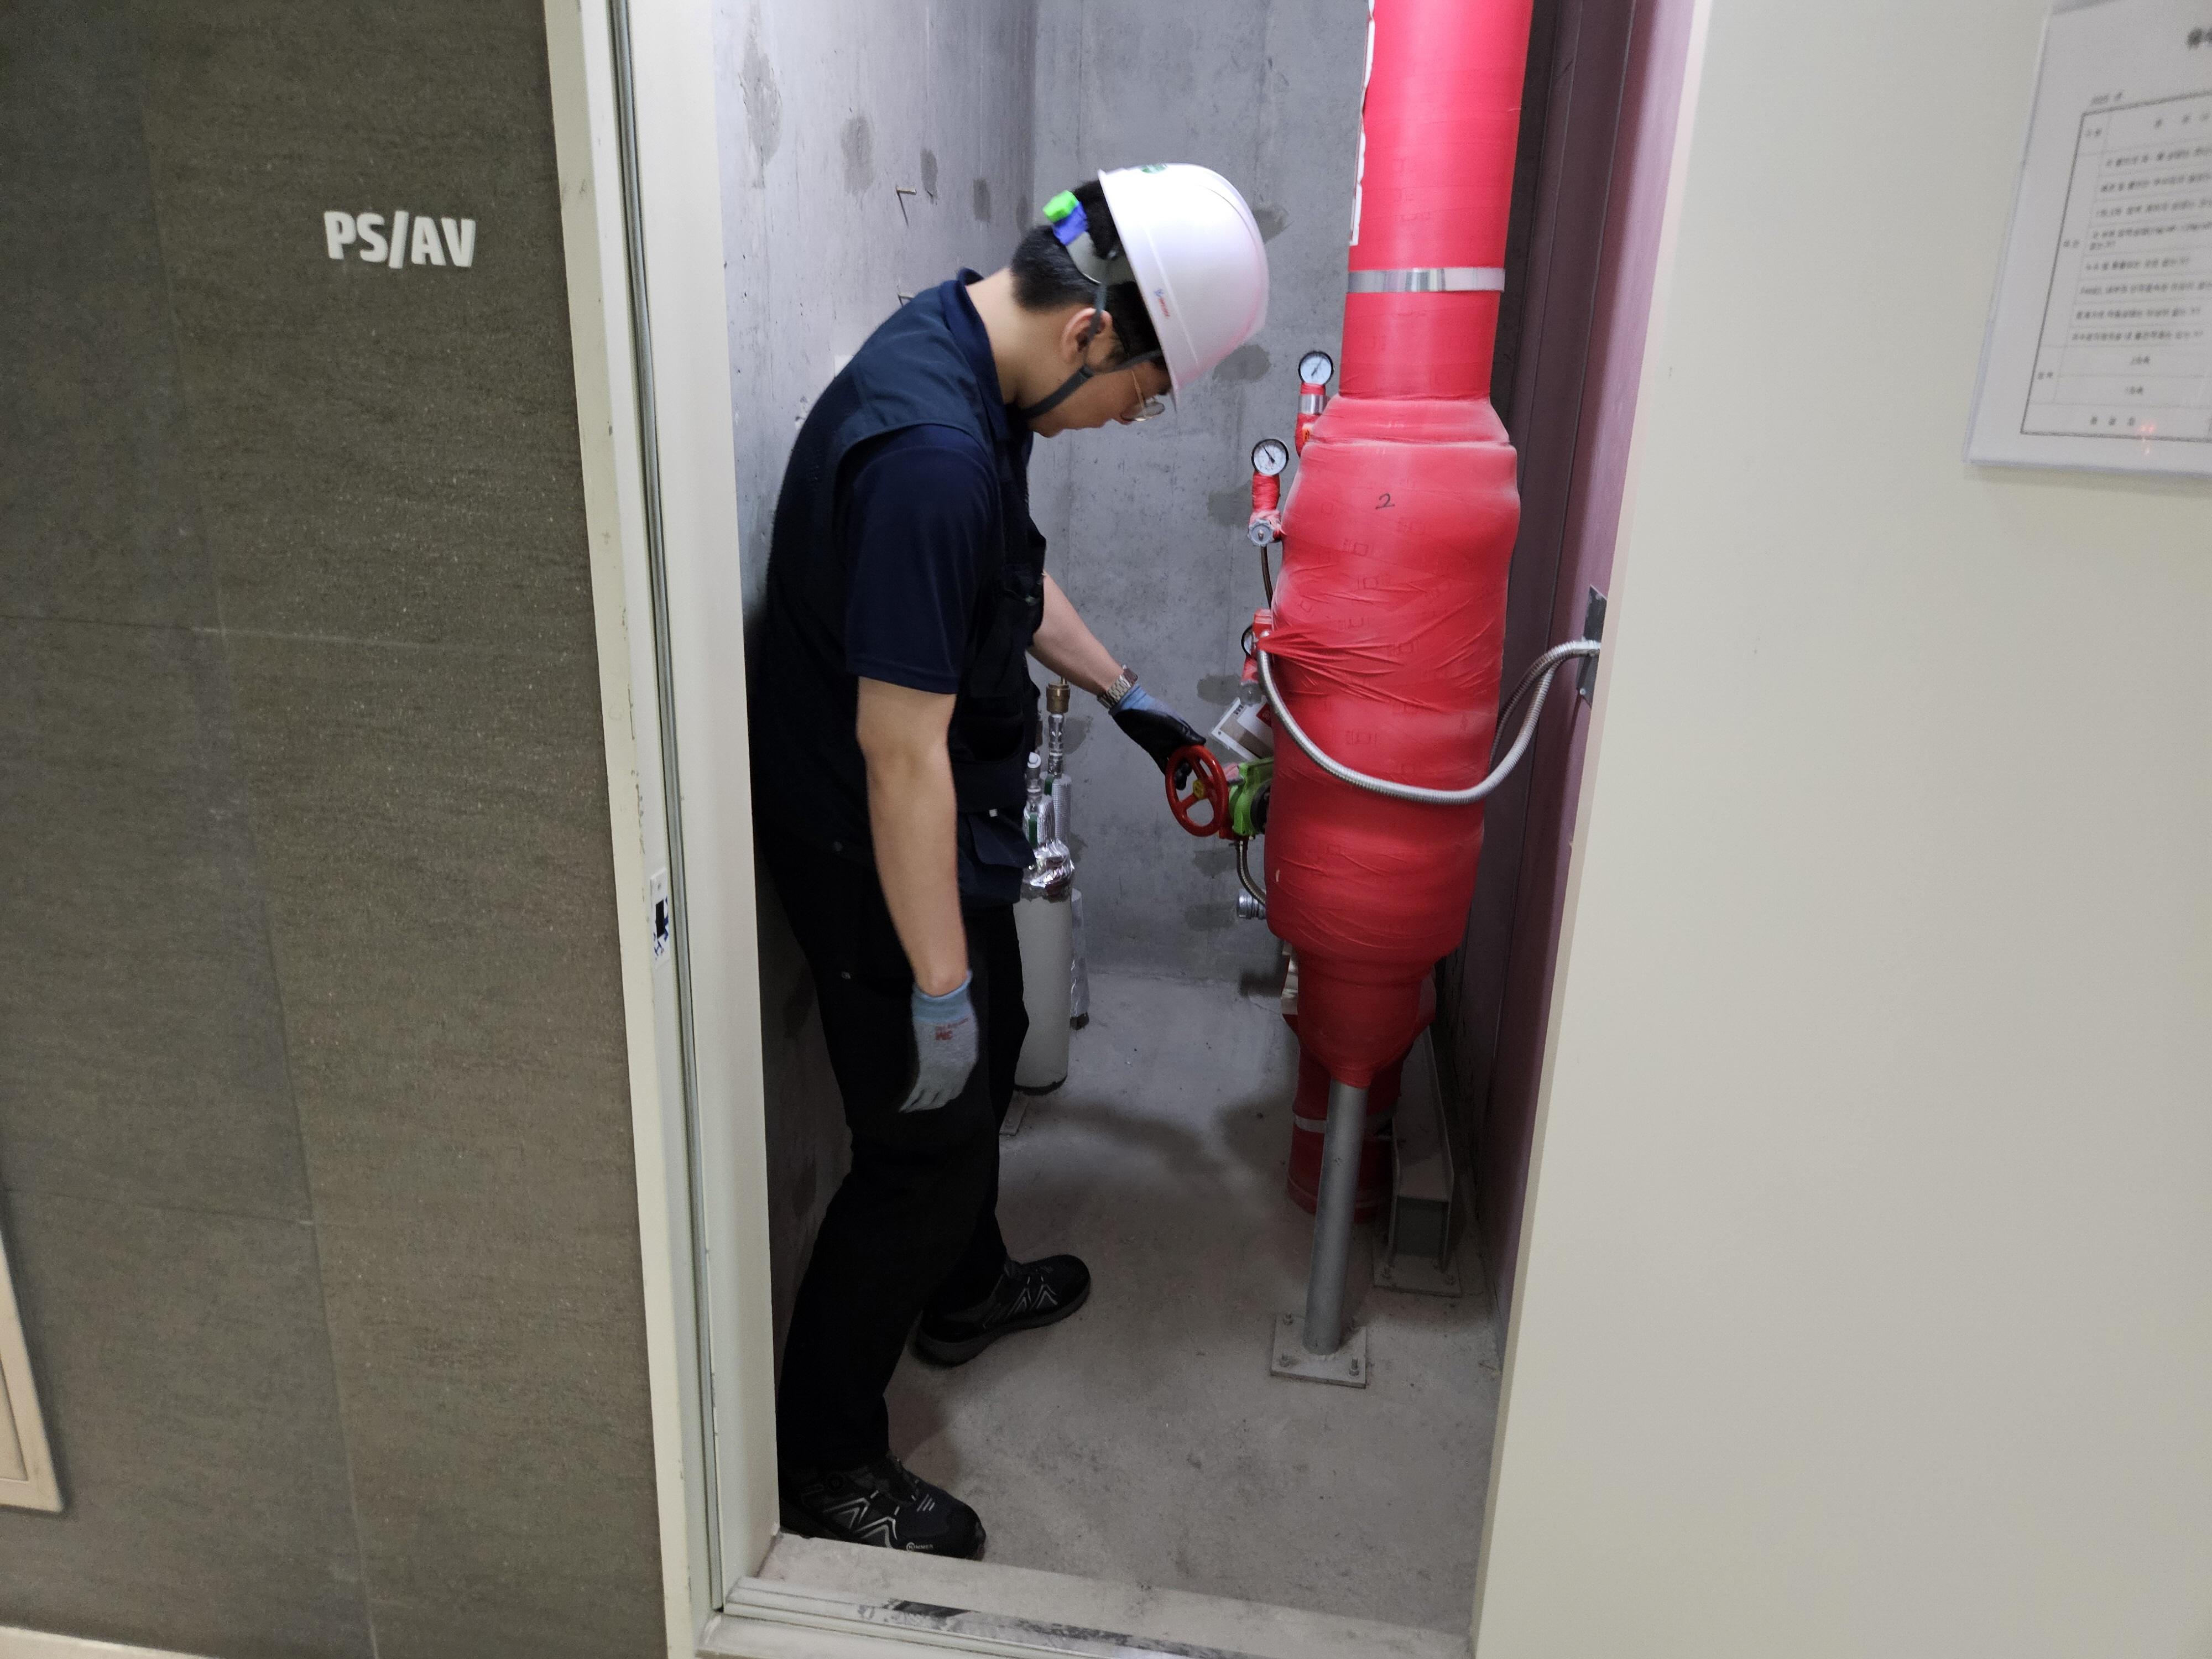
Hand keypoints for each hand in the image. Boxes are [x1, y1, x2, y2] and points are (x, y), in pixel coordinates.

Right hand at [899, 974, 977, 1112]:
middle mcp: (955, 1076)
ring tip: (907, 1109)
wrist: (945, 1008)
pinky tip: (900, 1106)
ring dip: (917, 1106)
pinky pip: (914, 1094)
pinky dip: (907, 1102)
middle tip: (920, 1106)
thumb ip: (959, 1044)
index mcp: (966, 1064)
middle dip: (931, 1103)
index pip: (956, 1087)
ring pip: (927, 1100)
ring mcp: (939, 1077)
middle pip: (942, 1098)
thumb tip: (951, 1047)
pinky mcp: (923, 1074)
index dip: (945, 1092)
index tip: (937, 1094)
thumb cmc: (956, 1011)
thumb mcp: (965, 1032)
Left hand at [1111, 682, 1207, 779]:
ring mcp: (1165, 746)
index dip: (1198, 757)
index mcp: (1183, 732)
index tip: (1199, 768)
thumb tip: (1202, 742)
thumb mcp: (1170, 722)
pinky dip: (1168, 772)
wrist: (1130, 710)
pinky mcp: (1155, 751)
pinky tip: (1172, 781)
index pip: (1195, 747)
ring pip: (1175, 762)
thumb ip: (1185, 733)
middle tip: (1183, 774)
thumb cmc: (1152, 713)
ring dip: (1179, 773)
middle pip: (1186, 757)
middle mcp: (1176, 740)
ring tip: (1180, 784)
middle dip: (1187, 767)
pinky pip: (1163, 763)